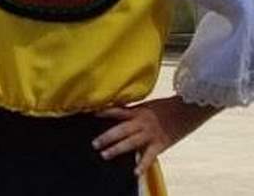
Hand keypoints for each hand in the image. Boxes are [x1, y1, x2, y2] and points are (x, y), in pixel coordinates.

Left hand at [94, 97, 219, 175]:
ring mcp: (150, 134)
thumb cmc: (166, 107)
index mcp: (138, 111)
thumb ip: (133, 111)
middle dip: (106, 137)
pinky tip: (135, 173)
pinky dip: (142, 165)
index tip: (91, 115)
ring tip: (104, 154)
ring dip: (117, 149)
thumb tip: (117, 112)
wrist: (188, 109)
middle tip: (94, 144)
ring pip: (130, 143)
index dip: (105, 112)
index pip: (117, 111)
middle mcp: (142, 123)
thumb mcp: (147, 105)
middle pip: (121, 130)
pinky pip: (149, 156)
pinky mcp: (160, 144)